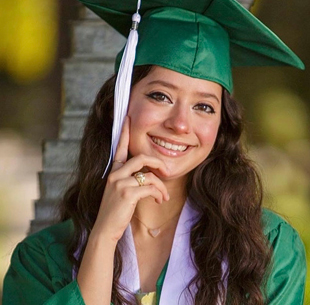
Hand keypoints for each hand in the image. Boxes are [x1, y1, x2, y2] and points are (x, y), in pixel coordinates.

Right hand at [91, 116, 168, 242]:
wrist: (105, 230)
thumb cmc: (116, 211)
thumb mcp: (120, 191)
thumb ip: (130, 179)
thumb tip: (149, 174)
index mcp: (113, 171)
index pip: (119, 147)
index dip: (124, 131)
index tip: (127, 117)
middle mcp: (115, 174)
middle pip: (141, 157)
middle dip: (158, 163)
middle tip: (166, 171)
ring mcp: (119, 183)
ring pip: (149, 175)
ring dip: (161, 186)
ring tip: (164, 196)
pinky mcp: (126, 194)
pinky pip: (150, 187)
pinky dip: (159, 193)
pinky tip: (160, 200)